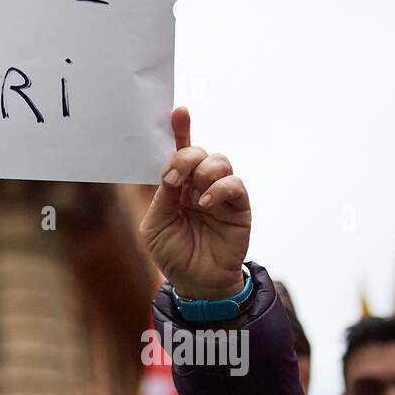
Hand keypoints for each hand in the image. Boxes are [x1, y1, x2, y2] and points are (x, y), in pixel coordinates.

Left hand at [139, 106, 250, 298]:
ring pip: (219, 162)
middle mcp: (199, 185)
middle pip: (199, 152)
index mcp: (177, 186)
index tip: (179, 111)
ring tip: (194, 197)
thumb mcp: (156, 225)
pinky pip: (234, 184)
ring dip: (204, 172)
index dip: (181, 130)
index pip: (178, 152)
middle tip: (174, 178)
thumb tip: (172, 174)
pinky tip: (206, 203)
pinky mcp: (238, 207)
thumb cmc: (173, 254)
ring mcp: (220, 194)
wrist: (196, 283)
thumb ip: (163, 197)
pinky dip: (219, 189)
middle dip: (185, 156)